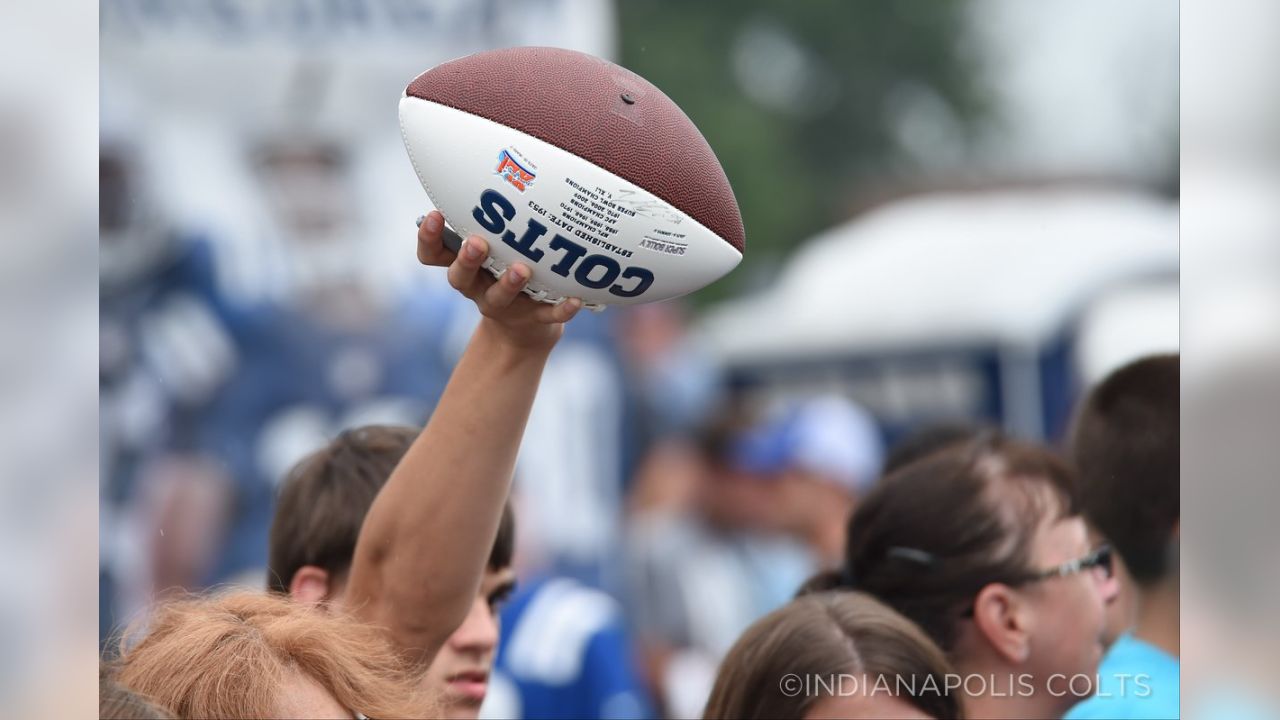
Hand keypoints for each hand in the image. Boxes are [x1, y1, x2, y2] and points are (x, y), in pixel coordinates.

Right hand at [417, 210, 582, 348]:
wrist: (525, 324)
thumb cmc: (507, 267)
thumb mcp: (496, 243)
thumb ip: (495, 217)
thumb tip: (512, 165)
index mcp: (463, 265)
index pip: (433, 254)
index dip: (428, 238)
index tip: (434, 214)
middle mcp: (477, 286)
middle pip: (460, 277)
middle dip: (467, 260)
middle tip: (477, 243)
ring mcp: (503, 305)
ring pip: (499, 297)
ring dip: (509, 283)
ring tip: (521, 269)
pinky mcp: (532, 318)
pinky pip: (546, 315)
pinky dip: (560, 309)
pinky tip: (574, 300)